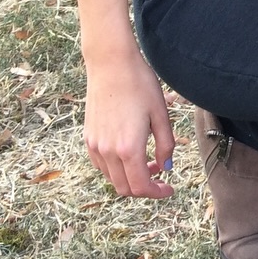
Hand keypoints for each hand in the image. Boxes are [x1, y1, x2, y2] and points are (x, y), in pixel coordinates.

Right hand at [83, 52, 175, 197]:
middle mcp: (108, 152)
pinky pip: (102, 164)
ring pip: (112, 178)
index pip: (140, 187)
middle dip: (144, 188)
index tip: (169, 189)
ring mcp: (95, 145)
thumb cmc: (140, 85)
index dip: (156, 193)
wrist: (111, 65)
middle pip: (124, 188)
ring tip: (148, 160)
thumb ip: (165, 145)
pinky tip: (129, 152)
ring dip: (130, 177)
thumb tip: (165, 167)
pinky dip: (117, 168)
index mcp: (128, 148)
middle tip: (160, 174)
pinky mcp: (88, 137)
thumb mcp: (161, 114)